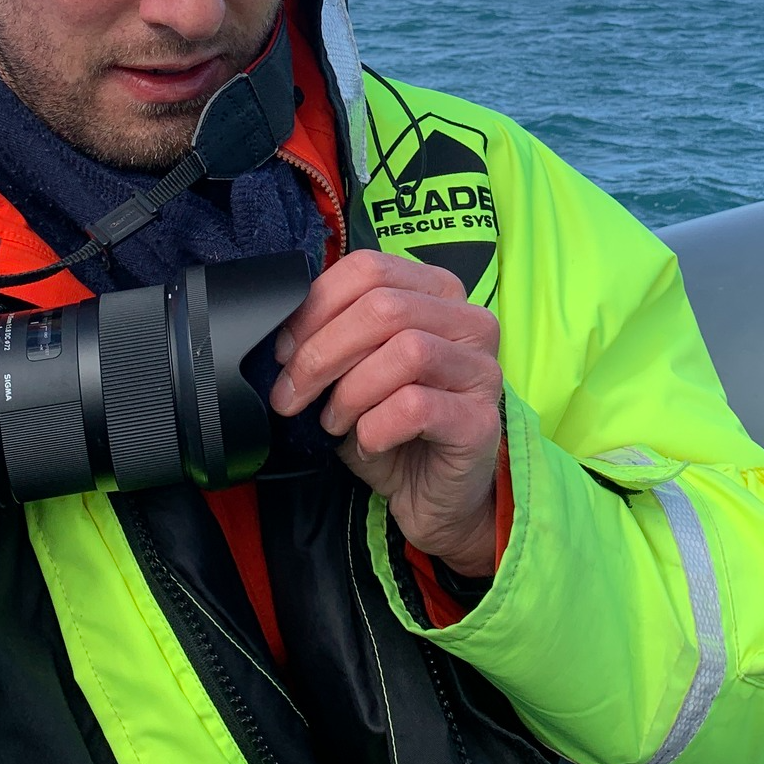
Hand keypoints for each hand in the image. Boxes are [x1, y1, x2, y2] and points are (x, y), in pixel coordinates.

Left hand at [270, 250, 501, 574]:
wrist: (431, 495)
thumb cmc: (391, 423)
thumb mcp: (354, 367)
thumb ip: (332, 334)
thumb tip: (281, 331)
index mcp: (435, 291)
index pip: (370, 268)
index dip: (316, 306)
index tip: (284, 349)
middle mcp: (468, 320)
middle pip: (383, 308)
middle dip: (321, 353)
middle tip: (291, 394)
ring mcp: (482, 369)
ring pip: (405, 351)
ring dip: (350, 391)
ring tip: (333, 420)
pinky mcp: (482, 420)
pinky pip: (416, 406)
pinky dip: (375, 426)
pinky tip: (367, 441)